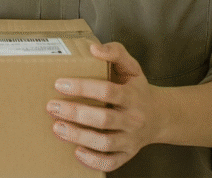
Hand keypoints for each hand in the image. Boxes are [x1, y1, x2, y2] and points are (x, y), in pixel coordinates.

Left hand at [46, 41, 164, 172]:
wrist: (160, 116)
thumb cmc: (137, 88)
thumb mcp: (131, 66)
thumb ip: (115, 52)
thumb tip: (94, 48)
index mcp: (133, 95)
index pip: (108, 91)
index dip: (83, 87)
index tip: (60, 84)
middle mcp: (133, 119)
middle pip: (104, 119)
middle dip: (75, 113)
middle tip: (51, 107)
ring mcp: (131, 139)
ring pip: (105, 143)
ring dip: (79, 137)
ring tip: (57, 128)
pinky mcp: (127, 154)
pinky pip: (111, 163)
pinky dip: (94, 161)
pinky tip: (76, 152)